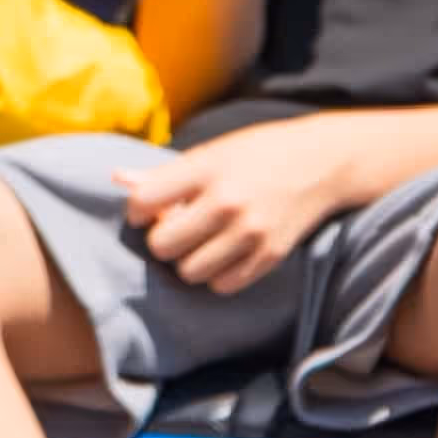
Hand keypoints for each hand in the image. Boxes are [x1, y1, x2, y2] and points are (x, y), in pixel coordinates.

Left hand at [117, 123, 358, 294]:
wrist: (321, 162)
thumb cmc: (256, 153)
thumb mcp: (210, 152)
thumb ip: (163, 173)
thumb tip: (117, 179)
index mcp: (206, 168)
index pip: (144, 202)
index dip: (135, 211)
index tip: (145, 210)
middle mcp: (227, 202)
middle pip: (162, 244)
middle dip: (161, 239)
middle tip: (175, 228)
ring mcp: (250, 232)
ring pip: (189, 270)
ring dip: (188, 260)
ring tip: (200, 242)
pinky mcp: (270, 256)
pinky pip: (223, 285)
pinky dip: (216, 275)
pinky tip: (223, 254)